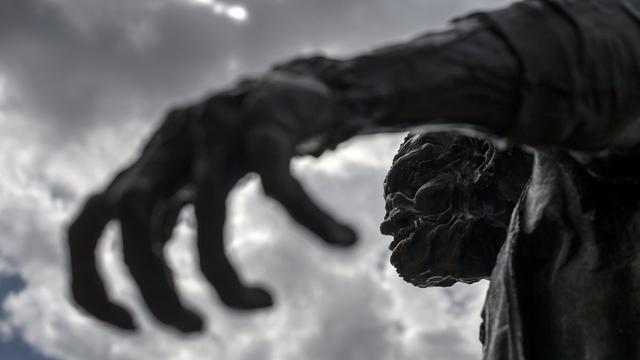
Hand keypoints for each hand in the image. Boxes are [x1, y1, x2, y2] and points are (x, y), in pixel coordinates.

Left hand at [66, 71, 356, 332]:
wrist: (305, 84)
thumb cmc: (251, 138)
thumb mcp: (203, 169)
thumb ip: (171, 200)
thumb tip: (153, 244)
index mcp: (154, 160)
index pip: (90, 219)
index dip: (90, 278)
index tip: (129, 323)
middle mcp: (176, 142)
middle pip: (132, 217)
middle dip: (155, 287)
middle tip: (195, 327)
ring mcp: (220, 128)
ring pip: (204, 209)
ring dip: (221, 275)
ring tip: (261, 305)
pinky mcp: (269, 122)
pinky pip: (282, 184)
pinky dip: (311, 221)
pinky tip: (343, 240)